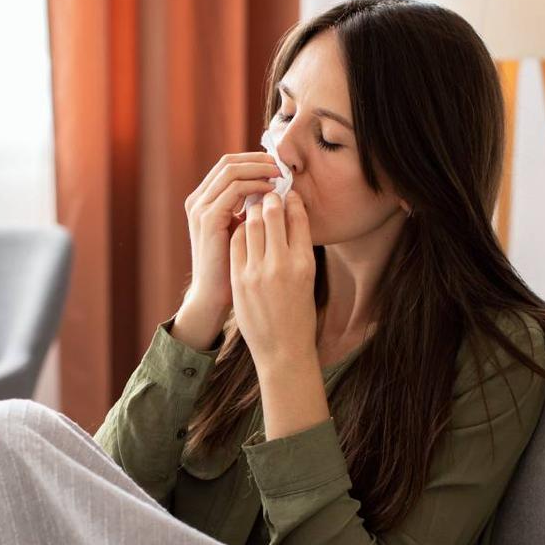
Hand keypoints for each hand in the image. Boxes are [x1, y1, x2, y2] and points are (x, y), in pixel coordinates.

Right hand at [182, 152, 281, 315]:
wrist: (213, 294)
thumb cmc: (231, 265)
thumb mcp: (240, 229)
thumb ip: (248, 208)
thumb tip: (274, 187)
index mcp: (203, 200)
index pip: (228, 165)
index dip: (254, 159)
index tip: (278, 164)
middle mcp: (197, 200)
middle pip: (228, 162)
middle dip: (258, 160)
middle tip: (281, 166)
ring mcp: (200, 208)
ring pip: (231, 171)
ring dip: (259, 170)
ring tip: (279, 177)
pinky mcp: (208, 218)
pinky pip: (234, 190)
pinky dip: (255, 186)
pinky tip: (271, 193)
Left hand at [229, 189, 316, 370]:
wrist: (282, 349)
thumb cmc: (299, 314)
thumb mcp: (307, 279)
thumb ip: (298, 249)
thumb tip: (289, 217)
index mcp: (305, 263)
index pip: (298, 218)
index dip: (292, 201)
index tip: (288, 195)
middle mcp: (282, 264)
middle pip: (273, 215)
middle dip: (270, 200)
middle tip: (268, 194)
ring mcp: (258, 272)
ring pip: (252, 224)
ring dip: (253, 211)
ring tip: (254, 207)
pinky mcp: (239, 279)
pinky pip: (237, 242)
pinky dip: (240, 230)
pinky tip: (243, 229)